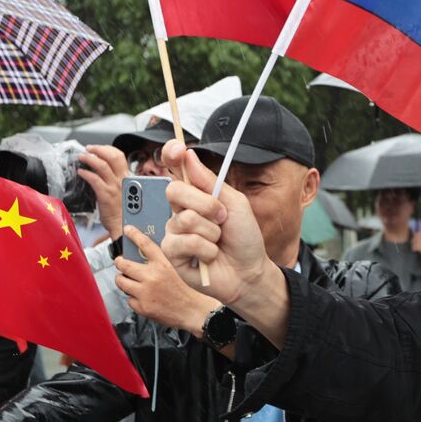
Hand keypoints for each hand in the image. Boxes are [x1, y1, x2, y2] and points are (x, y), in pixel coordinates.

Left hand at [78, 145, 128, 239]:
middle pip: (112, 156)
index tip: (98, 148)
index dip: (107, 149)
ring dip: (90, 158)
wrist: (123, 226)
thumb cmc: (122, 211)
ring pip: (102, 165)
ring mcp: (115, 187)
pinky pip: (95, 180)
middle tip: (88, 149)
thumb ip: (115, 180)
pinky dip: (86, 173)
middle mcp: (122, 180)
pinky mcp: (106, 195)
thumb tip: (101, 171)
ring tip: (82, 157)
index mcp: (127, 177)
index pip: (120, 156)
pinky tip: (81, 172)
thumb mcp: (123, 192)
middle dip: (99, 149)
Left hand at [116, 226, 219, 333]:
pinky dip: (133, 298)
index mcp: (162, 265)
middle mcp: (152, 277)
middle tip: (120, 262)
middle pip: (124, 264)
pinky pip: (129, 299)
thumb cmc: (184, 291)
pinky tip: (140, 297)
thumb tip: (139, 258)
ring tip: (126, 280)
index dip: (134, 234)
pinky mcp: (142, 306)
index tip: (128, 230)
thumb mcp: (172, 271)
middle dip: (119, 262)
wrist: (192, 311)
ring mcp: (145, 292)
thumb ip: (157, 264)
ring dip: (122, 280)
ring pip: (121, 281)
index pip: (145, 244)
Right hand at [159, 140, 268, 306]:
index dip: (171, 155)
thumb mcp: (234, 203)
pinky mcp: (172, 254)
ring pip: (185, 219)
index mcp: (195, 195)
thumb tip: (188, 155)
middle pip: (175, 190)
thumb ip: (209, 181)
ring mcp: (174, 232)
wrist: (249, 271)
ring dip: (211, 231)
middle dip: (205, 204)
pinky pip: (184, 242)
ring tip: (218, 241)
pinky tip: (210, 257)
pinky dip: (205, 249)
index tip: (177, 150)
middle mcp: (180, 210)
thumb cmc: (244, 238)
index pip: (175, 169)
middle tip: (222, 217)